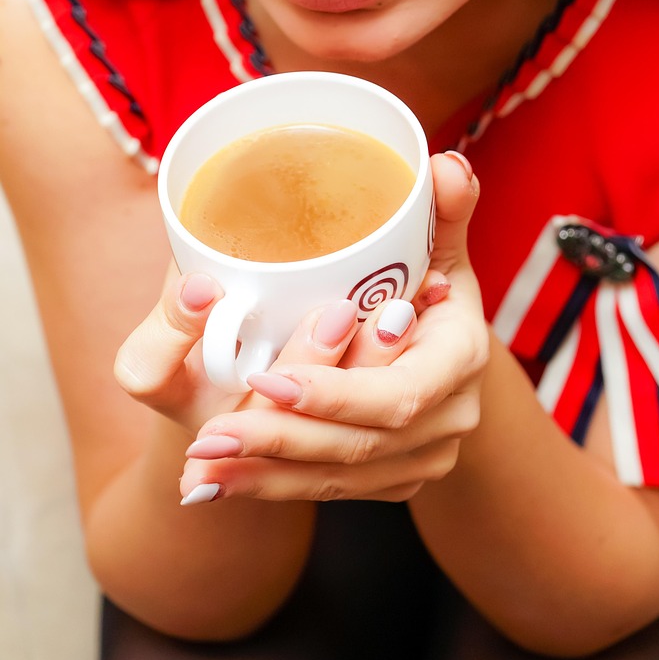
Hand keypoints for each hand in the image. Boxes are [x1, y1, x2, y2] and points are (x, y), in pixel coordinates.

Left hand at [178, 151, 486, 505]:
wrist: (443, 355)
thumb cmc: (431, 286)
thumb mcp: (440, 246)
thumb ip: (442, 210)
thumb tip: (446, 165)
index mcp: (459, 358)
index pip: (399, 395)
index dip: (336, 394)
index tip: (268, 379)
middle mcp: (448, 420)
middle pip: (359, 444)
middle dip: (283, 439)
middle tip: (209, 431)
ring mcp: (422, 460)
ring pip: (336, 477)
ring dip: (264, 473)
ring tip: (199, 458)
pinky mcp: (391, 483)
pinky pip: (326, 493)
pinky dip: (268, 488)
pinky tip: (211, 483)